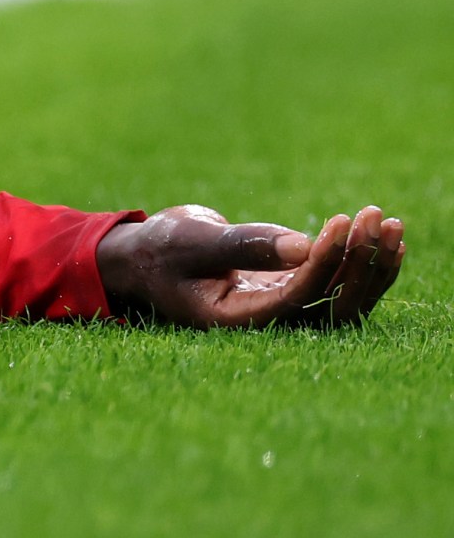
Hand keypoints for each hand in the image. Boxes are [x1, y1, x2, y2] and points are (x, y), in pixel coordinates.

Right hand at [96, 203, 405, 329]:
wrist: (147, 257)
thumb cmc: (159, 249)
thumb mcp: (192, 240)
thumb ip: (244, 245)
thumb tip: (305, 246)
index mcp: (236, 318)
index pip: (297, 297)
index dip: (326, 263)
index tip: (342, 222)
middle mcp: (268, 320)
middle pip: (333, 307)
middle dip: (360, 263)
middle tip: (374, 217)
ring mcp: (283, 307)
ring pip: (345, 299)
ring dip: (371, 262)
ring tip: (388, 222)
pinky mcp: (292, 289)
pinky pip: (340, 286)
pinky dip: (365, 263)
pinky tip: (390, 240)